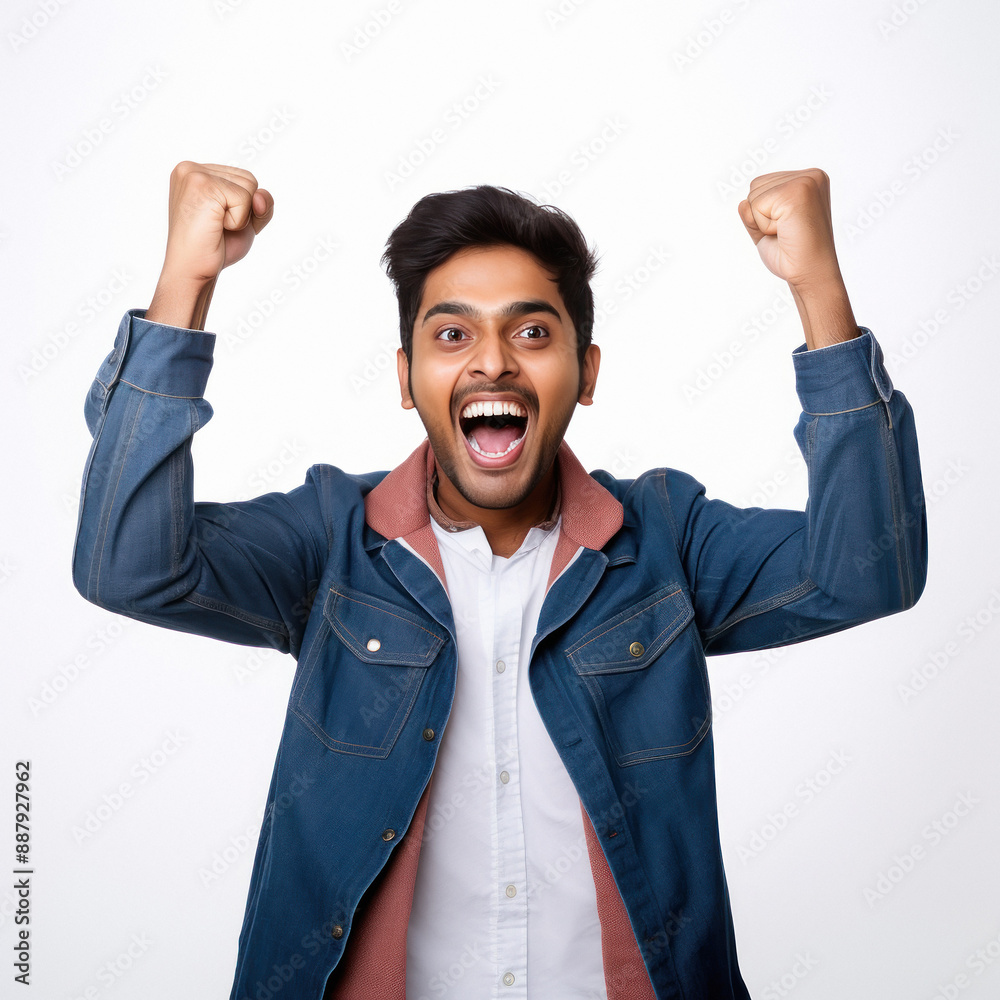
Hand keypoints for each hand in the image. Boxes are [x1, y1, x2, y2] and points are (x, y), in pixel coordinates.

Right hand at [160, 161, 273, 284]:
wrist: (192, 270)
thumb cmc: (214, 248)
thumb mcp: (246, 220)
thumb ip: (261, 202)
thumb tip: (260, 195)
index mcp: (195, 172)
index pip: (243, 178)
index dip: (243, 207)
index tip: (218, 222)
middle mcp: (190, 168)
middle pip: (249, 179)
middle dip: (244, 210)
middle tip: (217, 226)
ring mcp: (194, 174)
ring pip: (249, 187)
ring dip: (241, 215)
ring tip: (215, 225)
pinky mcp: (201, 184)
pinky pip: (245, 199)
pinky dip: (238, 220)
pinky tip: (216, 227)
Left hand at [738, 168, 858, 348]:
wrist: (809, 275)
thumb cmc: (792, 255)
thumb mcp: (767, 228)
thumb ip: (752, 212)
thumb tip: (742, 203)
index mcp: (808, 179)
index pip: (762, 184)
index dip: (764, 213)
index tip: (787, 228)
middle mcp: (810, 176)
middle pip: (755, 185)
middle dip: (761, 216)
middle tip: (786, 232)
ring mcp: (806, 181)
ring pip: (754, 194)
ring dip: (763, 221)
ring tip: (786, 231)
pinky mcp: (797, 191)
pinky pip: (756, 205)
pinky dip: (763, 225)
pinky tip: (785, 231)